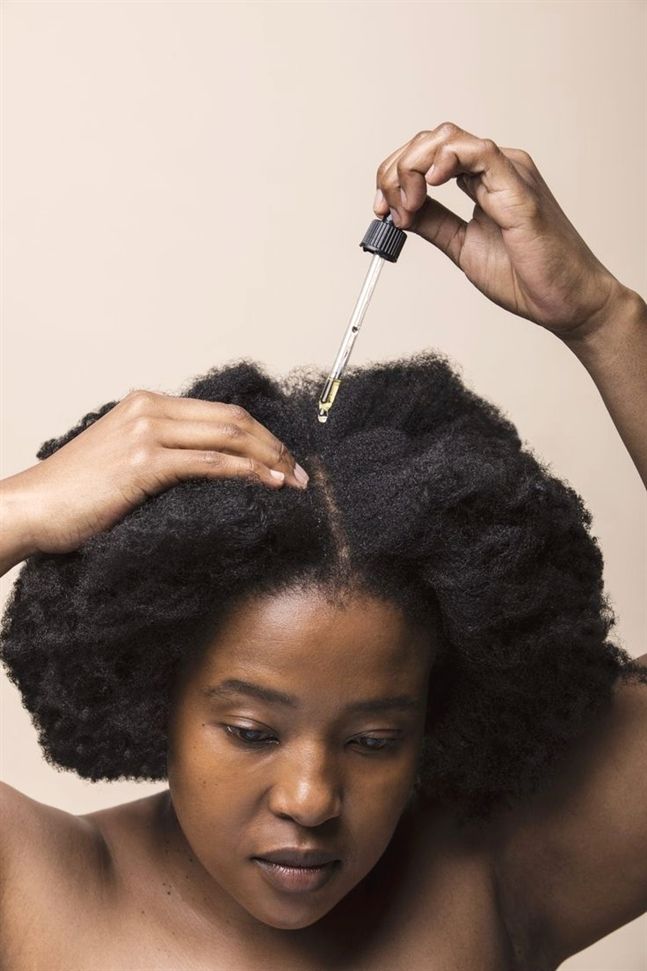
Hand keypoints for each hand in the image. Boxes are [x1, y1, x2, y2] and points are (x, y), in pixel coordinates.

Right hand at [0, 390, 308, 557]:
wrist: (32, 508)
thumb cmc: (75, 494)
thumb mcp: (123, 459)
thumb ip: (162, 451)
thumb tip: (208, 467)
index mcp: (147, 403)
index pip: (221, 413)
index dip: (260, 435)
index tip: (284, 460)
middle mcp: (150, 409)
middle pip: (233, 419)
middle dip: (274, 445)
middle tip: (300, 473)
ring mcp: (147, 432)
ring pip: (228, 437)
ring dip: (269, 460)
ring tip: (293, 483)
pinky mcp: (144, 462)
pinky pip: (209, 463)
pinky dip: (246, 472)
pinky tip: (268, 484)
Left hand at [374, 122, 624, 340]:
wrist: (563, 301)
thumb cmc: (525, 276)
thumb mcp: (462, 247)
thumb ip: (433, 225)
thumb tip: (400, 211)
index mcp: (482, 180)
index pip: (429, 155)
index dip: (395, 175)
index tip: (380, 209)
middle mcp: (494, 169)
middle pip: (432, 140)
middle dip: (395, 170)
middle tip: (386, 208)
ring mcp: (508, 173)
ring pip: (448, 139)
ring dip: (412, 167)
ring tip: (406, 205)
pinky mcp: (518, 187)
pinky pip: (479, 153)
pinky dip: (444, 163)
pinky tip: (429, 187)